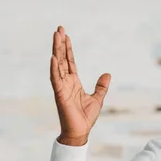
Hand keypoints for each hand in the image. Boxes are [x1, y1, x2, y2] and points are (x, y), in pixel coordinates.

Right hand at [50, 26, 110, 145]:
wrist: (81, 132)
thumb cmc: (86, 117)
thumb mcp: (97, 99)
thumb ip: (101, 86)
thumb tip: (107, 73)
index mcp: (74, 82)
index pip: (70, 62)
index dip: (68, 49)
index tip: (65, 35)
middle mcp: (66, 82)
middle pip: (62, 59)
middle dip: (60, 44)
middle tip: (59, 28)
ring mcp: (61, 87)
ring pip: (57, 65)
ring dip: (56, 50)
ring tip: (55, 36)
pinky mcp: (60, 95)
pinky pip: (55, 79)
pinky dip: (54, 68)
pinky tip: (53, 57)